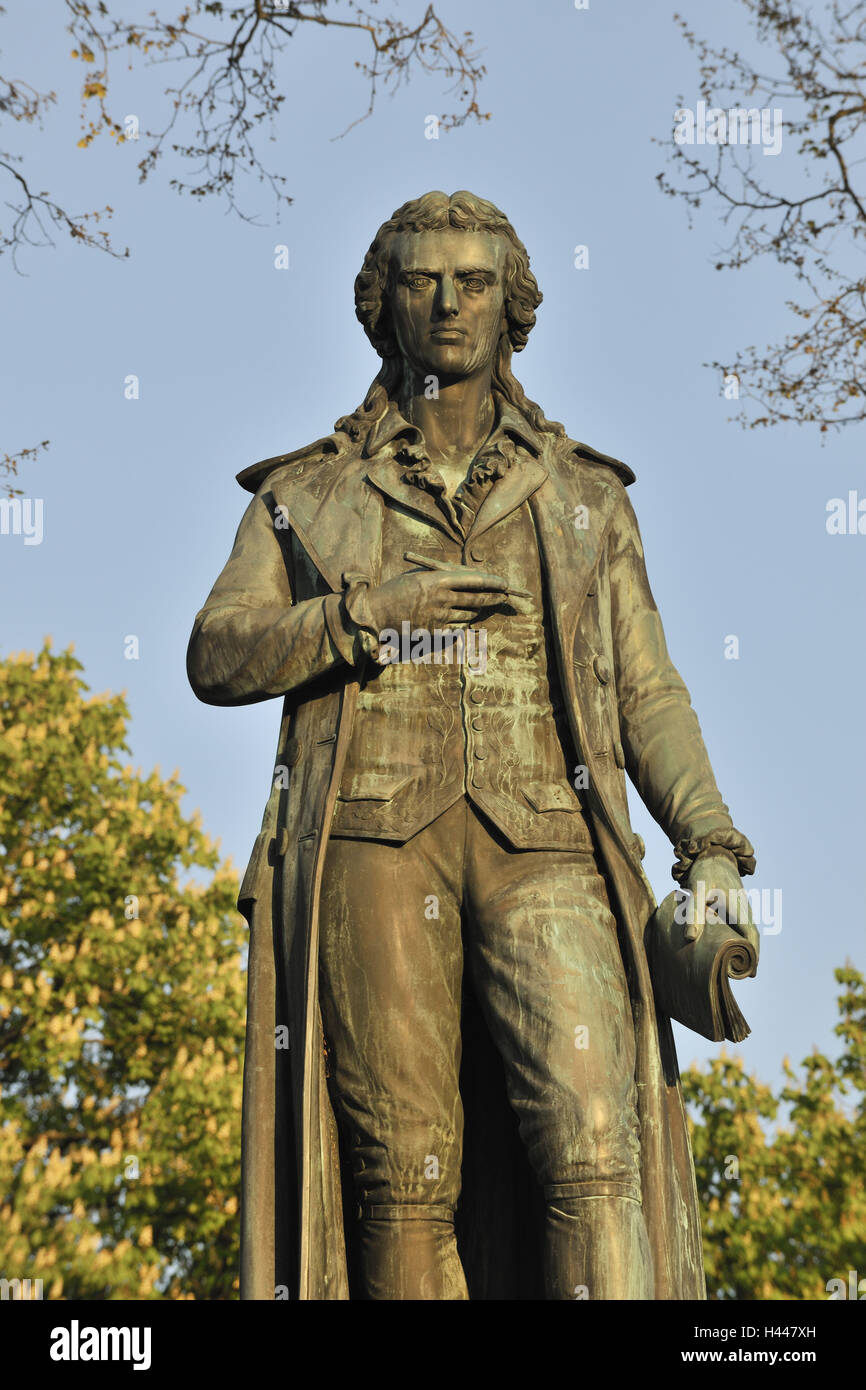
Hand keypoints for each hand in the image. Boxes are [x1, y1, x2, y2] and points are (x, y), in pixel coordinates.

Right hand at [364, 565, 513, 632]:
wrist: (374, 615)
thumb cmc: (395, 592)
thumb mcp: (417, 576)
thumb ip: (441, 576)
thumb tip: (467, 577)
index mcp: (437, 580)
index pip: (474, 580)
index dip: (492, 582)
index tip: (504, 583)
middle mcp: (441, 599)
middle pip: (477, 599)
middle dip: (494, 598)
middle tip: (504, 597)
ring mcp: (439, 618)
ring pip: (469, 615)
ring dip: (475, 610)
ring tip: (476, 606)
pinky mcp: (435, 634)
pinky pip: (457, 628)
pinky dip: (460, 623)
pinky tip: (457, 619)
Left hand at [682, 849, 759, 968]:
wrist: (711, 853)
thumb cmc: (706, 872)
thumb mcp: (698, 891)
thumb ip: (694, 913)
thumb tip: (690, 938)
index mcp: (741, 911)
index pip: (752, 939)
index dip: (753, 957)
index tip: (749, 975)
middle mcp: (745, 912)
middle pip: (750, 940)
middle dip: (746, 957)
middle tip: (737, 977)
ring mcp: (741, 910)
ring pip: (744, 934)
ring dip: (740, 949)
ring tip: (730, 968)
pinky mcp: (733, 908)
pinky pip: (737, 928)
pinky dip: (734, 939)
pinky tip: (722, 948)